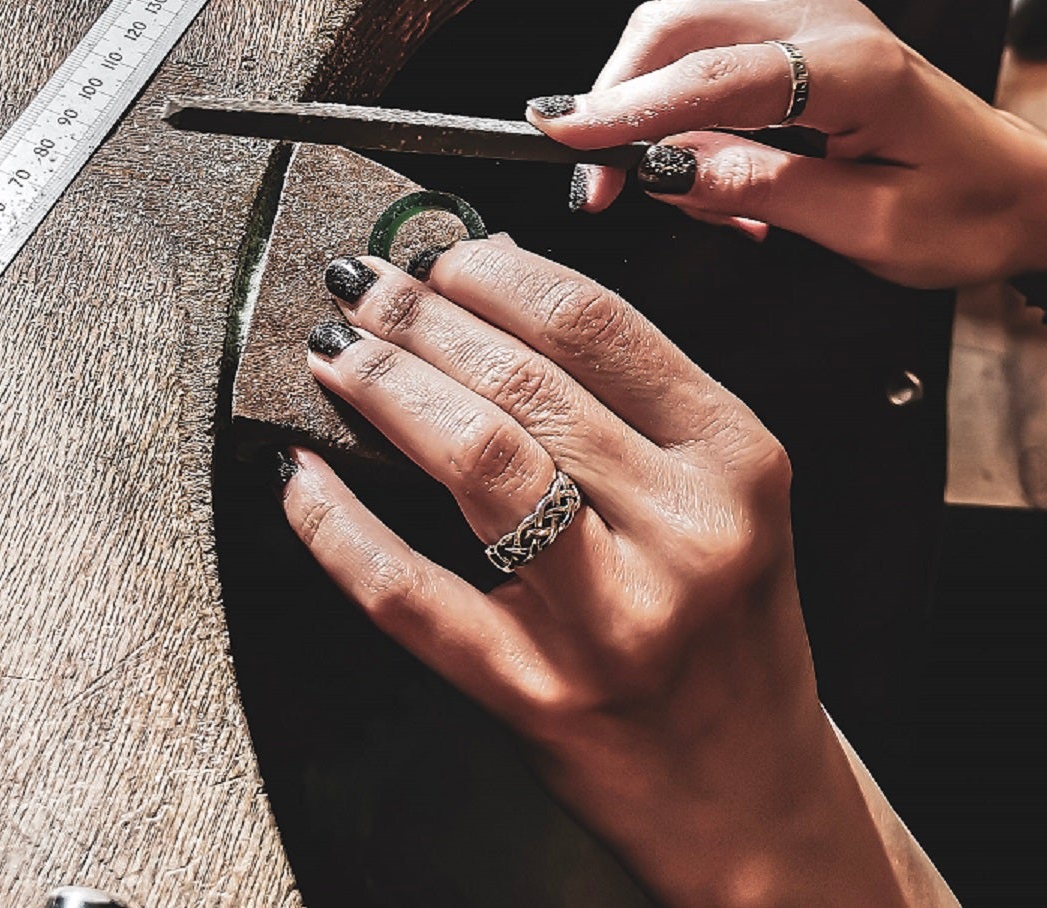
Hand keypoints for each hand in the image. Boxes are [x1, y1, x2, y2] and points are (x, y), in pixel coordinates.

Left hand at [280, 237, 910, 907]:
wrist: (747, 791)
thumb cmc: (724, 626)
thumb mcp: (720, 493)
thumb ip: (628, 396)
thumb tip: (495, 284)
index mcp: (734, 457)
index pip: (596, 324)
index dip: (495, 272)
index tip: (439, 254)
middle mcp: (686, 528)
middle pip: (524, 380)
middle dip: (420, 315)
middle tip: (362, 286)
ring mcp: (611, 615)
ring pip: (475, 458)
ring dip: (384, 387)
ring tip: (336, 353)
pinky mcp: (535, 693)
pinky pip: (408, 592)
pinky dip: (335, 524)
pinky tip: (299, 476)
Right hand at [527, 0, 1046, 287]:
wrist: (1030, 191)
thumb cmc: (976, 210)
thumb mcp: (873, 227)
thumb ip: (766, 190)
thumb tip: (672, 171)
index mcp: (854, 66)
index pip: (712, 74)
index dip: (628, 107)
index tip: (564, 138)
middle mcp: (824, 22)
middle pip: (677, 31)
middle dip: (617, 102)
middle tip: (597, 185)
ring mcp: (808, 24)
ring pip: (681, 44)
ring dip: (651, 115)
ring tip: (692, 201)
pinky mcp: (796, 43)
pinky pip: (707, 65)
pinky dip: (683, 117)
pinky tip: (715, 175)